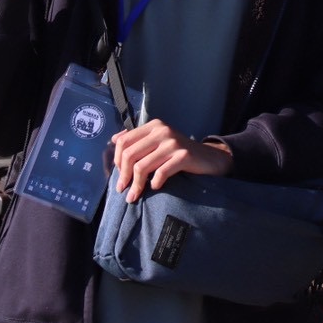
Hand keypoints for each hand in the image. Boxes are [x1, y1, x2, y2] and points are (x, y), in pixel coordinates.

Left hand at [112, 120, 231, 202]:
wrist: (208, 158)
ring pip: (142, 166)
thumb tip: (114, 139)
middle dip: (124, 176)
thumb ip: (138, 139)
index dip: (117, 160)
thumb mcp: (158, 141)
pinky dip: (154, 183)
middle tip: (122, 190)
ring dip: (136, 185)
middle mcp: (162, 130)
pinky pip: (160, 173)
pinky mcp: (183, 156)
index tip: (120, 175)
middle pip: (130, 155)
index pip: (124, 141)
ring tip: (133, 196)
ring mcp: (173, 143)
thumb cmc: (178, 153)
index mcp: (154, 126)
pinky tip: (155, 187)